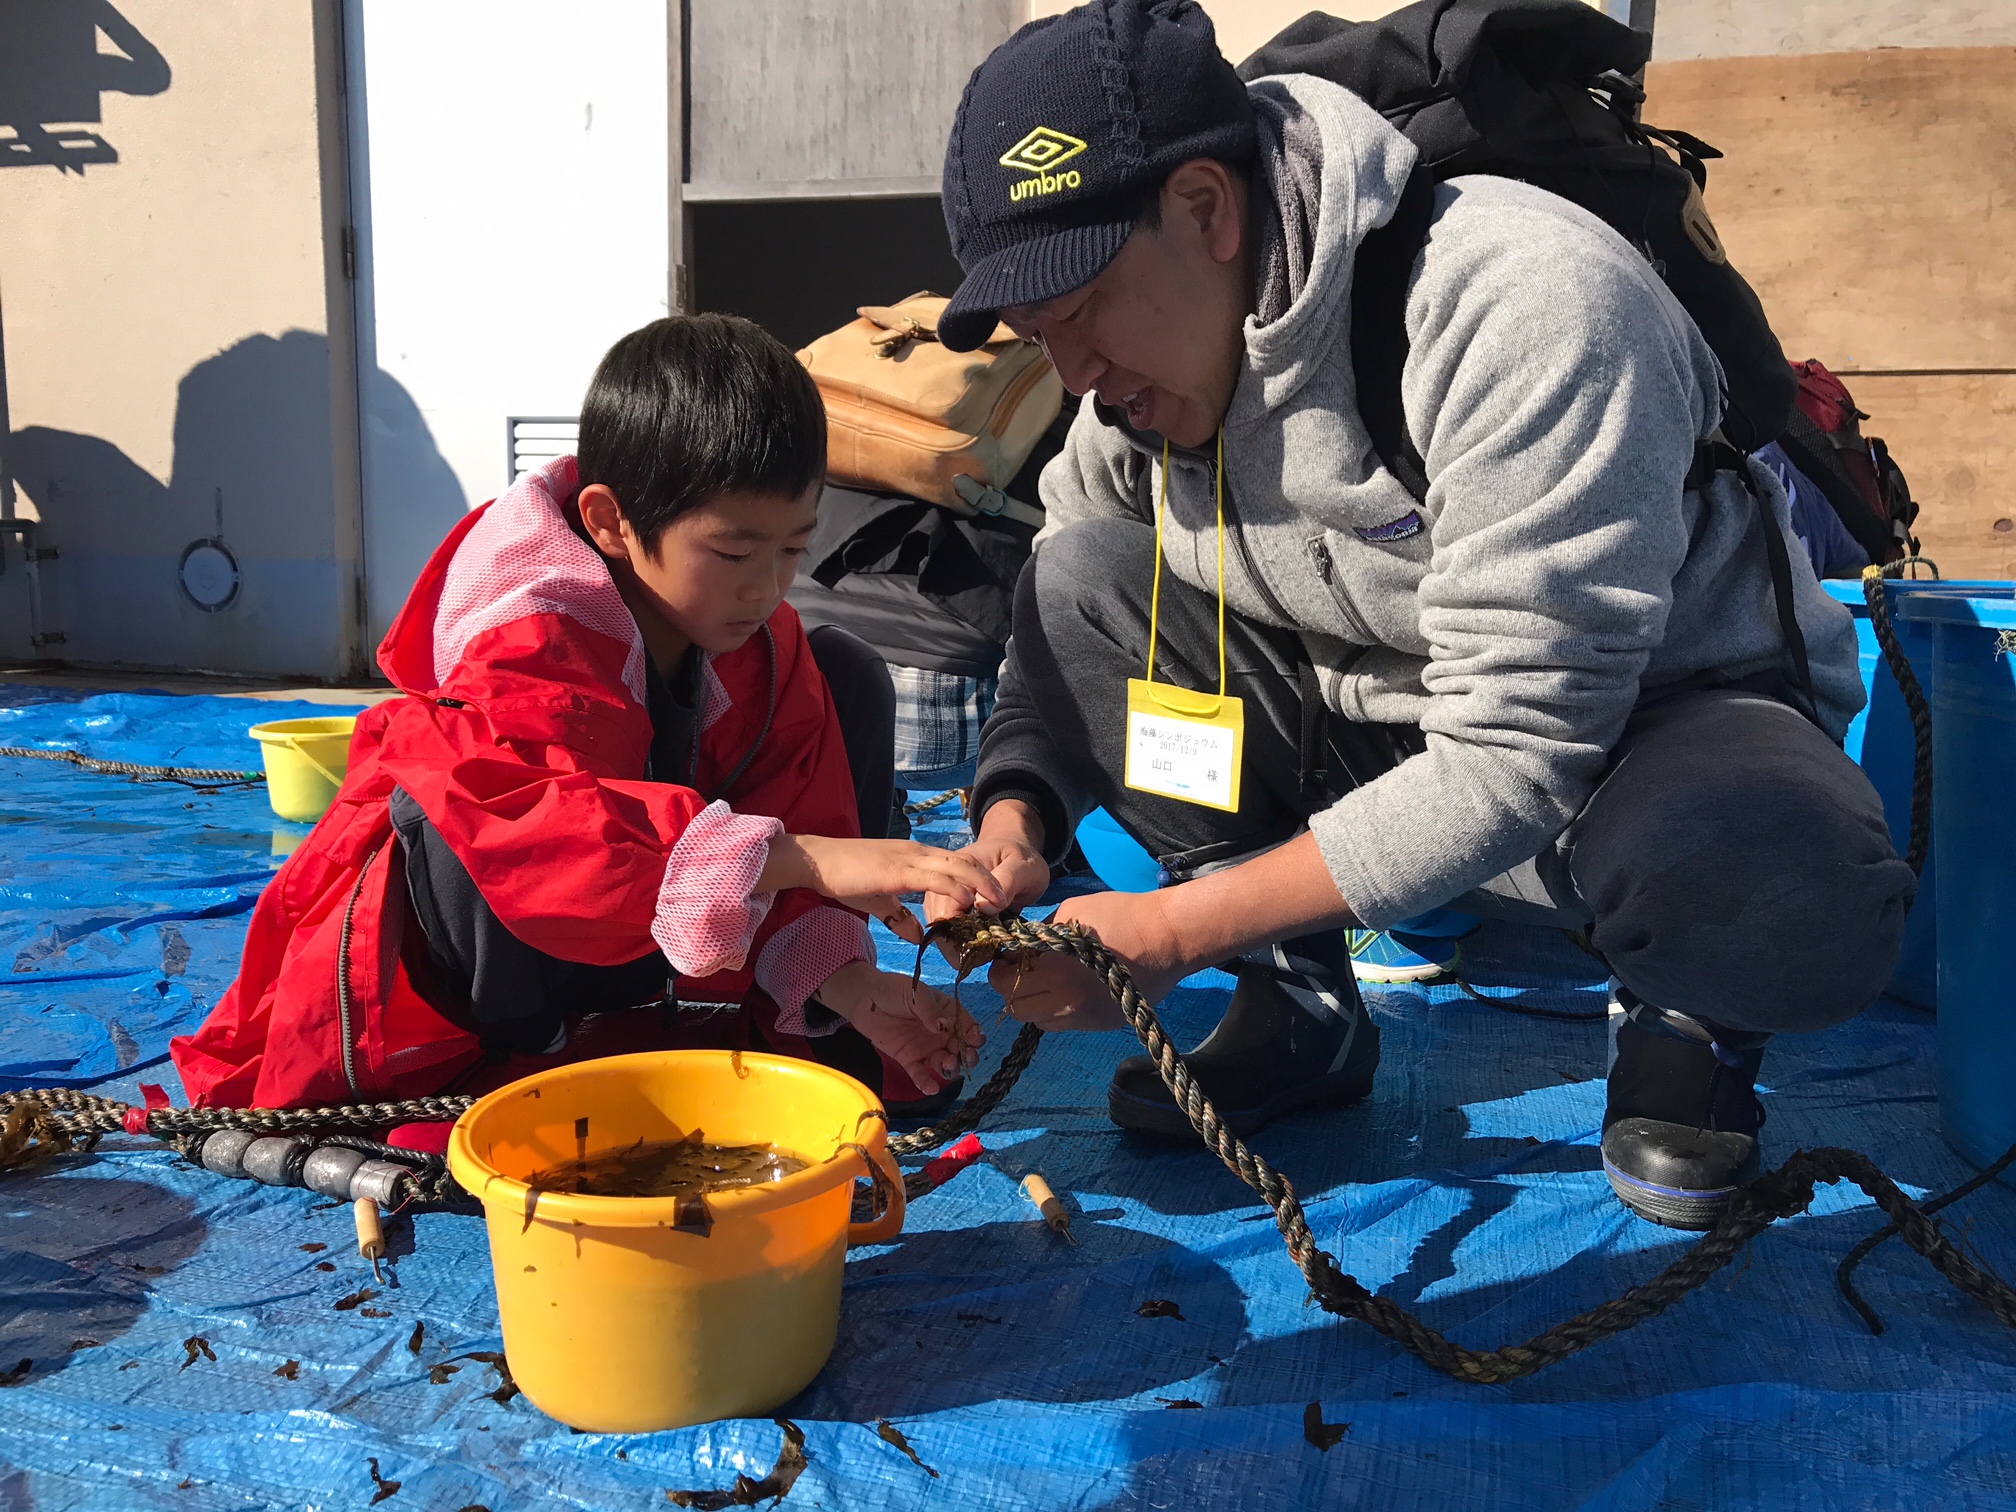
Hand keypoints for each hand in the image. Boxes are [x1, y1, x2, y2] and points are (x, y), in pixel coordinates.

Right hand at [761, 835, 1005, 944]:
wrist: (819, 862)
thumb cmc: (845, 878)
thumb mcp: (878, 902)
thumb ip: (900, 917)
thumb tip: (918, 936)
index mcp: (914, 857)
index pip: (955, 863)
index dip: (977, 878)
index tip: (992, 899)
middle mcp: (917, 852)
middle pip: (965, 860)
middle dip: (989, 879)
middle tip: (1007, 900)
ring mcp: (910, 859)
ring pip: (957, 866)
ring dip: (981, 883)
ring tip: (999, 901)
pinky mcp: (900, 870)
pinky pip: (936, 878)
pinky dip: (956, 889)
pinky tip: (969, 902)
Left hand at [814, 960, 984, 1094]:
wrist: (865, 999)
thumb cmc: (893, 989)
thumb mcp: (916, 992)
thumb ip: (930, 1011)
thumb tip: (944, 1028)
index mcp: (947, 1013)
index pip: (967, 1025)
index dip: (975, 1034)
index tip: (975, 1040)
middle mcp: (941, 1033)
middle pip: (961, 1048)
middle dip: (967, 1055)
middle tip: (965, 1056)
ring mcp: (926, 1048)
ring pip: (945, 1063)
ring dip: (950, 1068)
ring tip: (946, 1066)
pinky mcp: (909, 1060)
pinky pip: (921, 1074)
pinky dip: (926, 1082)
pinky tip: (931, 1088)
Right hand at [923, 798, 1050, 941]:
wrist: (1013, 850)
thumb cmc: (1020, 857)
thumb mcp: (1023, 866)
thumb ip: (1006, 882)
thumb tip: (983, 908)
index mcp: (959, 870)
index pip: (947, 910)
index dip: (962, 935)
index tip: (986, 949)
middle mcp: (944, 883)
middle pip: (940, 925)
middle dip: (960, 945)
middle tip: (987, 955)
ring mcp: (943, 894)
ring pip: (941, 930)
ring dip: (960, 945)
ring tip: (984, 952)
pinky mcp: (947, 904)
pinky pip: (948, 929)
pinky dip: (962, 940)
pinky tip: (979, 945)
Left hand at [992, 891, 1192, 1032]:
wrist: (1168, 937)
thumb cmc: (1120, 915)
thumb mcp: (1070, 911)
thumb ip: (1038, 933)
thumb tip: (1018, 946)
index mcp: (1054, 969)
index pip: (1003, 981)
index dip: (1001, 967)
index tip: (1009, 955)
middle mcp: (1066, 1001)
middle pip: (1015, 1008)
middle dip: (1012, 987)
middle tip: (1024, 969)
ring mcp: (1084, 1018)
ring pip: (1037, 1021)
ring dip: (1034, 1003)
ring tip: (1048, 981)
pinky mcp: (1100, 1024)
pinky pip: (1064, 1024)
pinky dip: (1057, 1010)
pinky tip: (1071, 989)